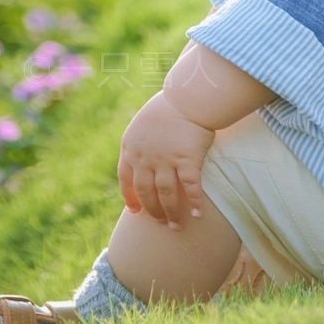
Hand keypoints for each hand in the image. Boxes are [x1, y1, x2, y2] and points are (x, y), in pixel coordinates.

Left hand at [117, 90, 214, 228]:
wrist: (186, 97)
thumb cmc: (167, 107)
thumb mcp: (142, 124)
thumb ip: (140, 144)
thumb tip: (141, 161)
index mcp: (131, 148)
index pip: (125, 180)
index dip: (130, 198)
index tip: (135, 212)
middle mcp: (146, 157)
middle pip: (146, 193)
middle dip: (152, 211)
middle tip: (160, 223)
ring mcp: (166, 160)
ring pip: (167, 196)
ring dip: (171, 214)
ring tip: (176, 226)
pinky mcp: (188, 160)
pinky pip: (191, 188)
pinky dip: (195, 203)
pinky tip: (198, 214)